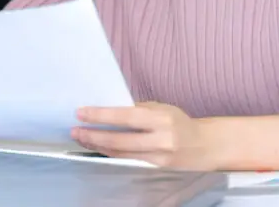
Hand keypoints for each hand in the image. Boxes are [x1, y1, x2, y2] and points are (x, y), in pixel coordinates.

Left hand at [71, 102, 218, 169]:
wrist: (204, 147)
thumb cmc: (179, 122)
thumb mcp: (162, 108)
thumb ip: (137, 109)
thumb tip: (107, 109)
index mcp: (161, 118)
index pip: (125, 117)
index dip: (101, 116)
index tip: (80, 113)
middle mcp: (161, 139)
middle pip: (120, 140)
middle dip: (93, 135)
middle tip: (74, 131)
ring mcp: (159, 158)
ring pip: (121, 154)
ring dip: (98, 146)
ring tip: (81, 139)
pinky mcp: (156, 170)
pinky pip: (128, 161)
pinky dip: (111, 154)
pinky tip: (98, 148)